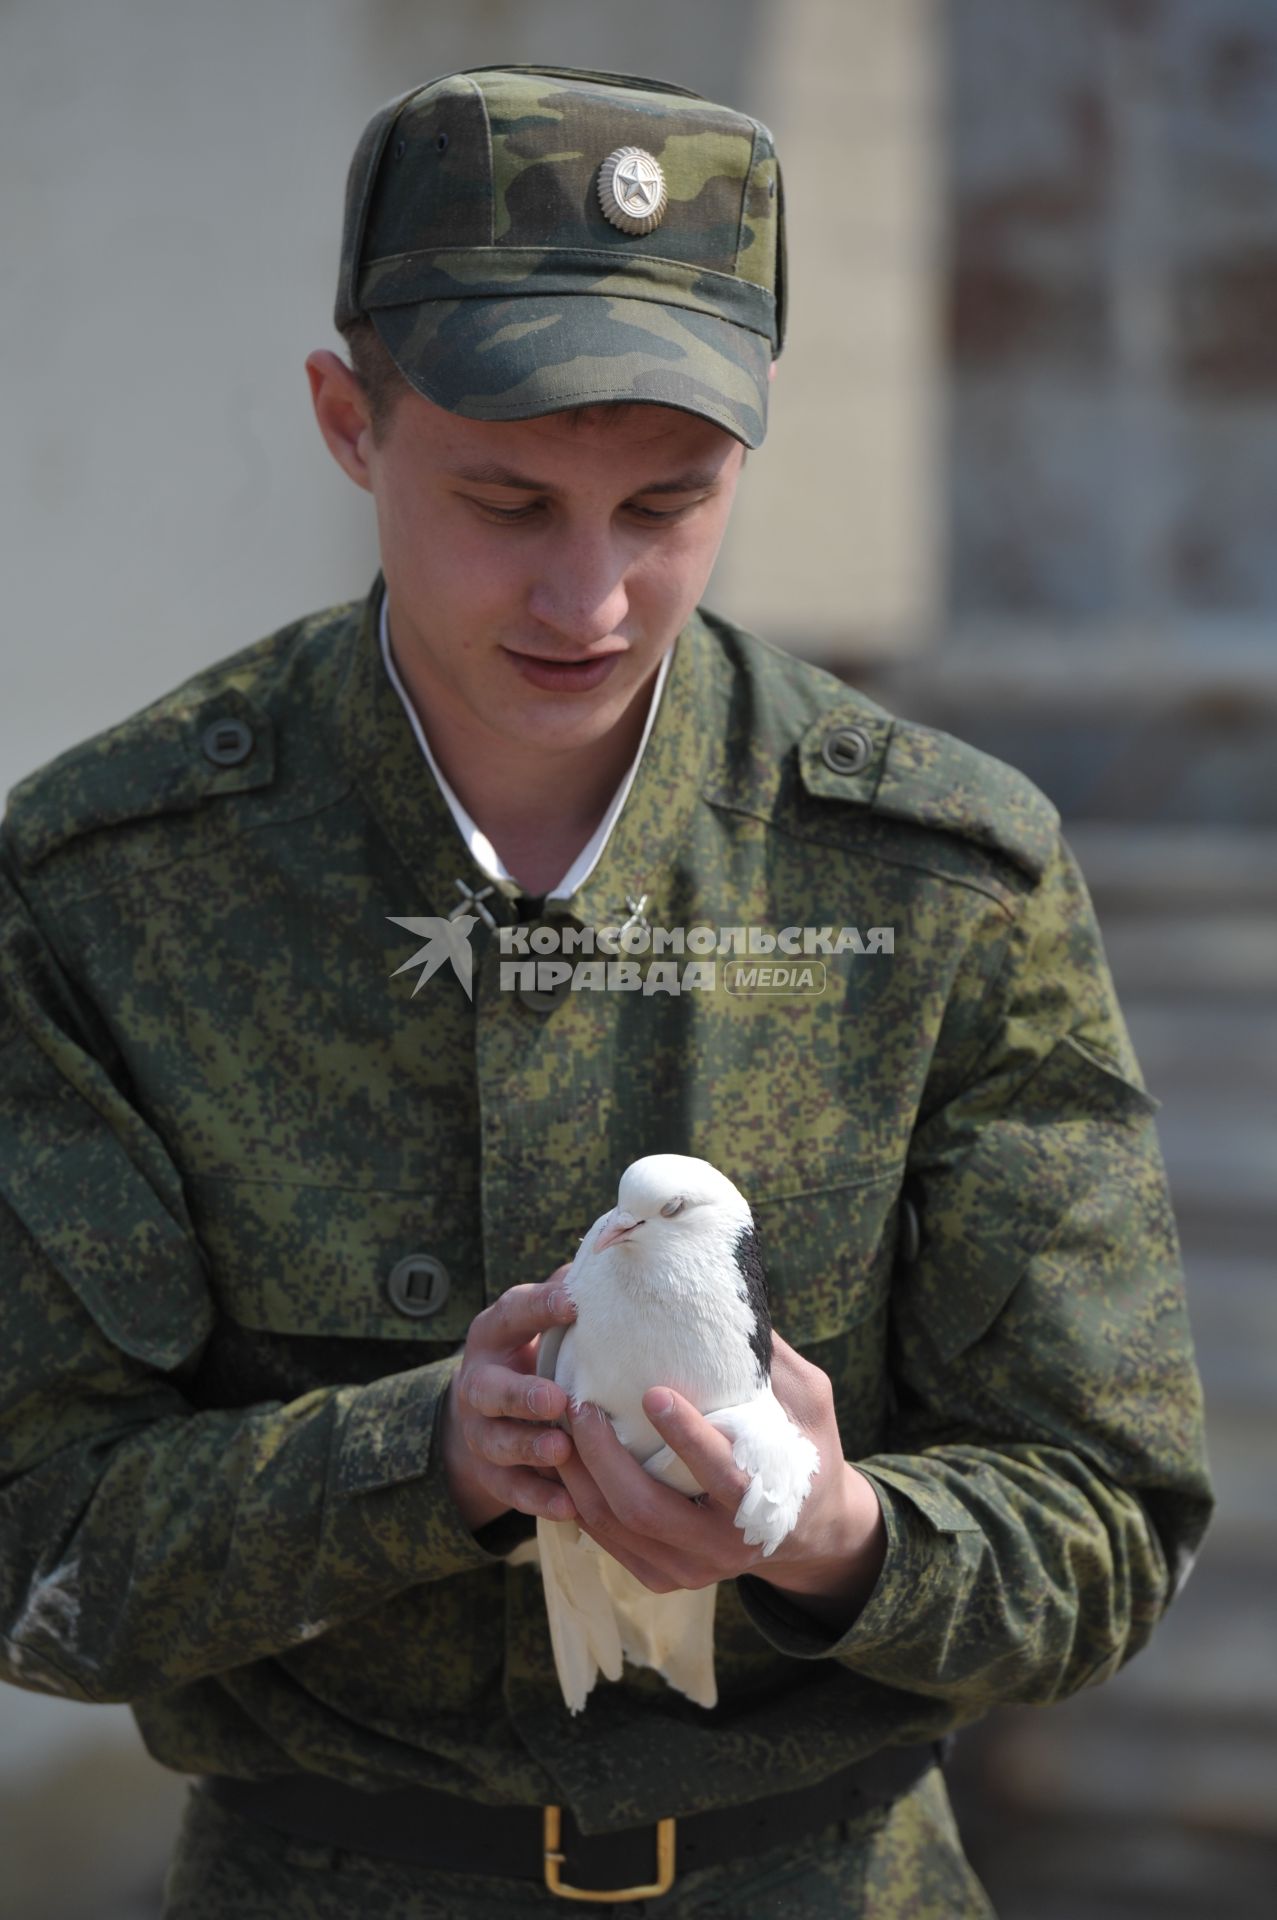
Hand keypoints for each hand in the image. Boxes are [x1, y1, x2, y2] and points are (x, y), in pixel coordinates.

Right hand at [442, 1270, 578, 1531]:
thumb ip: (567, 1294)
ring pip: (499, 1443)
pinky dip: (539, 1499)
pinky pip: (512, 1491)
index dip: (540, 1307)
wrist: (484, 1414)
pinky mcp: (491, 1474)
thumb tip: (613, 1253)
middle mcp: (479, 1382)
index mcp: (494, 1334)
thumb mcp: (540, 1321)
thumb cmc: (533, 1352)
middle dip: (522, 1395)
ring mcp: (481, 1431)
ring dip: (529, 1447)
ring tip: (562, 1450)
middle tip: (556, 1399)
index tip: (574, 1301)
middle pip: (492, 1390)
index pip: (513, 1314)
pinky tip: (570, 1507)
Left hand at [556, 1333, 885, 1629]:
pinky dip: (580, 1499)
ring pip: (614, 1527)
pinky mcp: (662, 1576)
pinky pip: (606, 1542)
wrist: (807, 1530)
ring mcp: (688, 1569)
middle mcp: (722, 1548)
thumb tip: (730, 1298)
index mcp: (763, 1505)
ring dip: (578, 1475)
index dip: (684, 1436)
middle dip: (603, 1456)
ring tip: (561, 1424)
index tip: (652, 1392)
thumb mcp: (809, 1404)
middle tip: (580, 1405)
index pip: (720, 1475)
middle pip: (644, 1507)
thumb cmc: (807, 1450)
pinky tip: (567, 1458)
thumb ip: (774, 1363)